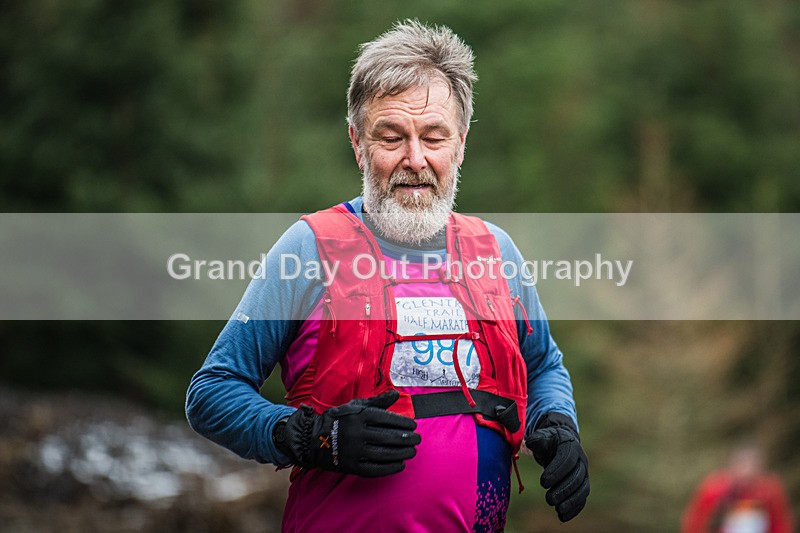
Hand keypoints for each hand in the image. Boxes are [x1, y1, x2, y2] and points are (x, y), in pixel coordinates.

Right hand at [279, 390, 420, 476]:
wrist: (313, 438)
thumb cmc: (340, 419)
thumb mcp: (356, 406)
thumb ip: (378, 401)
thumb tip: (397, 394)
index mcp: (359, 415)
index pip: (387, 419)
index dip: (403, 423)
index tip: (414, 426)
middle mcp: (357, 432)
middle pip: (388, 437)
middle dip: (406, 439)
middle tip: (417, 440)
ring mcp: (353, 450)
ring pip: (383, 453)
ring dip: (401, 453)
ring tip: (412, 452)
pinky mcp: (350, 466)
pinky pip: (374, 469)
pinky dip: (389, 468)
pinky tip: (400, 465)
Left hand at [526, 413, 588, 521]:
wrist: (560, 444)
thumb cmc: (548, 441)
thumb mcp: (541, 437)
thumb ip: (536, 439)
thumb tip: (529, 442)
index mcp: (570, 446)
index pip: (567, 459)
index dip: (556, 471)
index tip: (543, 483)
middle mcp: (581, 460)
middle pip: (577, 476)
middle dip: (563, 489)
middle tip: (549, 500)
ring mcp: (584, 473)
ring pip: (582, 489)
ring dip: (571, 501)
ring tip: (558, 510)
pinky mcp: (583, 484)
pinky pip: (582, 497)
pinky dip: (575, 508)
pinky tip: (563, 517)